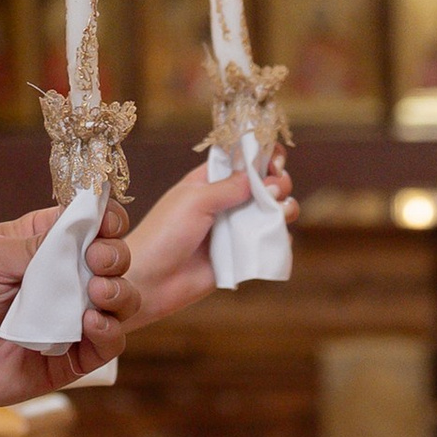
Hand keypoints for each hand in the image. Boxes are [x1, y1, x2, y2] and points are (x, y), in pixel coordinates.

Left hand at [0, 205, 136, 415]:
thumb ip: (41, 244)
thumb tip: (88, 228)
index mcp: (43, 245)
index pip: (92, 227)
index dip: (107, 222)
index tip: (107, 225)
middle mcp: (61, 281)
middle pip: (114, 263)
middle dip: (116, 257)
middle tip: (98, 262)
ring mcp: (66, 321)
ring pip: (118, 305)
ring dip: (120, 295)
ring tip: (98, 293)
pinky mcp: (66, 361)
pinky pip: (103, 348)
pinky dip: (108, 333)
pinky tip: (92, 324)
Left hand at [124, 161, 293, 323]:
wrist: (151, 281)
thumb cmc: (164, 234)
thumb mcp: (194, 201)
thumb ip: (229, 187)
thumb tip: (262, 177)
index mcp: (210, 181)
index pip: (242, 159)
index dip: (262, 156)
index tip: (273, 162)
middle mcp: (226, 202)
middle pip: (265, 184)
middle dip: (279, 182)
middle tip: (274, 190)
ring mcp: (235, 229)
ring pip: (272, 212)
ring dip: (285, 208)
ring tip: (280, 213)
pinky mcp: (242, 256)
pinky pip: (270, 244)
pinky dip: (280, 239)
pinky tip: (278, 237)